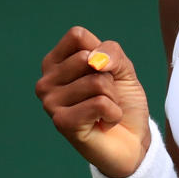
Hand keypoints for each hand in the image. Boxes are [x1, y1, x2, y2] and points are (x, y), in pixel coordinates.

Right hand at [35, 26, 150, 177]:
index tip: (104, 73)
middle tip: (105, 97)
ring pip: (96, 82)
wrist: (133, 141)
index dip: (101, 52)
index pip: (77, 36)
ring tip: (104, 112)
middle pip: (87, 58)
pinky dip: (113, 114)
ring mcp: (50, 103)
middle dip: (109, 78)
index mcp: (54, 63)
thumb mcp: (122, 68)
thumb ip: (112, 53)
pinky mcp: (61, 123)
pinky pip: (100, 103)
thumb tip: (95, 60)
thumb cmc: (123, 101)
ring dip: (112, 98)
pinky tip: (104, 124)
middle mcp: (45, 82)